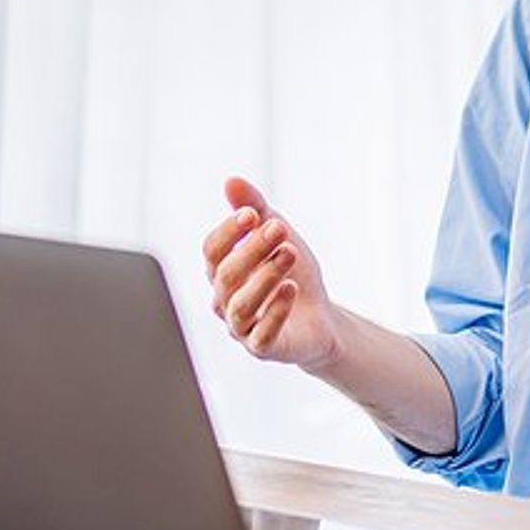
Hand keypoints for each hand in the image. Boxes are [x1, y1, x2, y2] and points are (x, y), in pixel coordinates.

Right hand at [202, 177, 340, 371]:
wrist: (319, 316)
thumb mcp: (277, 234)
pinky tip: (291, 289)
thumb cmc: (291, 271)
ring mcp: (241, 327)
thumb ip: (255, 207)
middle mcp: (224, 300)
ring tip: (290, 252)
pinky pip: (262, 335)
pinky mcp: (263, 348)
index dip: (228, 231)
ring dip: (265, 276)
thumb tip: (231, 181)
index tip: (253, 214)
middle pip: (225, 275)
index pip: (211, 250)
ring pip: (241, 305)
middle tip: (279, 228)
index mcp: (221, 271)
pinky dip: (276, 311)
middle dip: (252, 249)